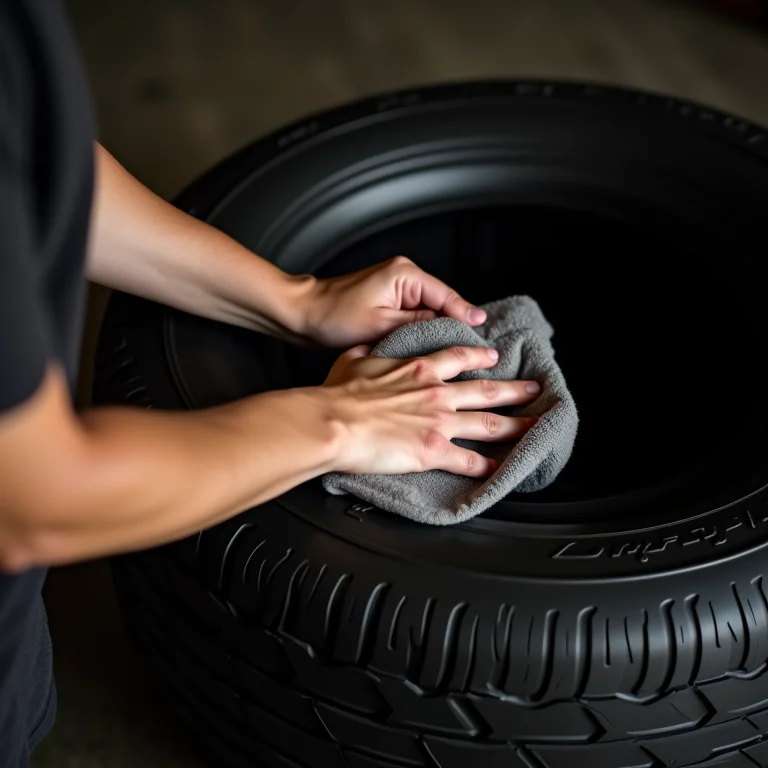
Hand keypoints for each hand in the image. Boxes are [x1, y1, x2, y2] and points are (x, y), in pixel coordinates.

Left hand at [301, 256, 486, 347]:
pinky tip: (428, 349)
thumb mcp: (382, 325)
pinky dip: (422, 331)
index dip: (466, 317)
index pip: (447, 296)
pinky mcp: (390, 301)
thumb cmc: (334, 317)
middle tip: (473, 354)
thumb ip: (419, 325)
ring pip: (430, 312)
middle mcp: (405, 275)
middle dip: (453, 327)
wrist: (303, 315)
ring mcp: (398, 288)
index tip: (482, 337)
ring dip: (437, 331)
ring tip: (454, 356)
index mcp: (405, 274)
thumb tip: (452, 329)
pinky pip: (415, 316)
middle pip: (442, 304)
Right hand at [322, 344, 539, 476]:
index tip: (494, 357)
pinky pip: (468, 460)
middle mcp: (436, 393)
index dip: (480, 357)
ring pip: (488, 423)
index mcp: (418, 369)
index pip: (458, 358)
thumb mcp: (351, 362)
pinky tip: (499, 469)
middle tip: (534, 389)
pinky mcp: (434, 451)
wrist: (334, 422)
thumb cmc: (338, 395)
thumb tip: (363, 350)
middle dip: (514, 390)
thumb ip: (365, 355)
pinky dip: (487, 466)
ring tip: (535, 426)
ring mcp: (439, 422)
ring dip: (515, 425)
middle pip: (485, 390)